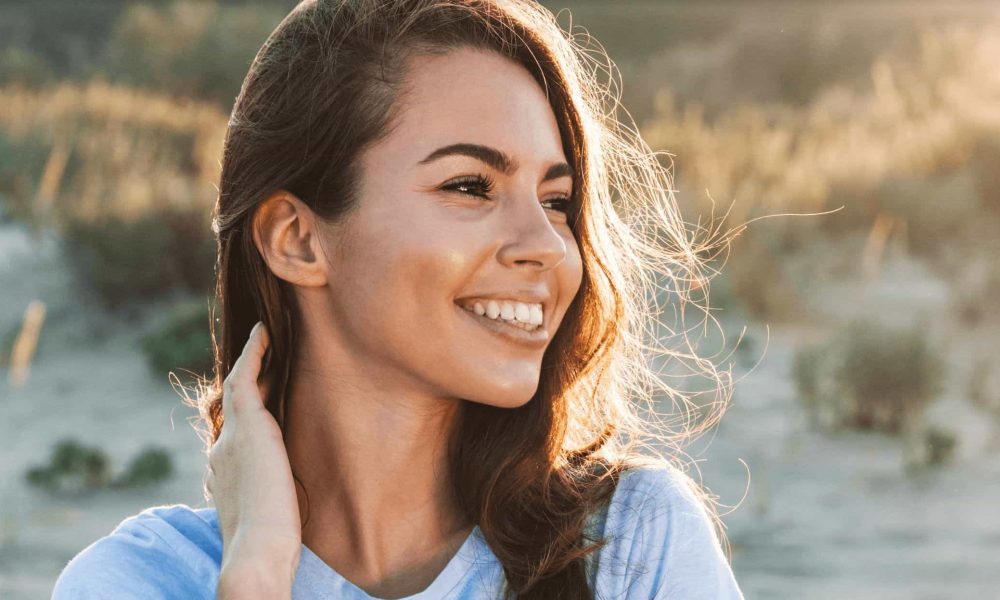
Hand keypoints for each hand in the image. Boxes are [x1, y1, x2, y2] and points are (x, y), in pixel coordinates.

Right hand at [207, 322, 300, 591]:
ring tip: (267, 334)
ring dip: (251, 359)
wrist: (258, 548)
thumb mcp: (271, 511)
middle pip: (236, 404)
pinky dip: (254, 353)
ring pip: (237, 386)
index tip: (264, 394)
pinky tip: (266, 332)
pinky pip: (245, 377)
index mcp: (227, 472)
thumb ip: (274, 493)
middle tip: (264, 351)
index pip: (238, 432)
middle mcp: (222, 450)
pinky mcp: (247, 425)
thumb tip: (288, 489)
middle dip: (249, 378)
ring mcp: (230, 436)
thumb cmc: (272, 542)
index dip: (251, 411)